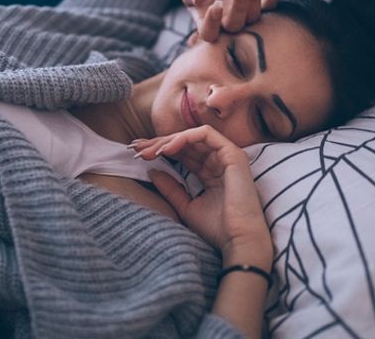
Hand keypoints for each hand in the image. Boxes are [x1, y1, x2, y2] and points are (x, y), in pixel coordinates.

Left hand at [130, 125, 271, 261]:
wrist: (237, 240)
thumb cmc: (216, 228)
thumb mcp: (185, 206)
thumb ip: (171, 188)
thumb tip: (152, 171)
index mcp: (210, 173)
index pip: (182, 154)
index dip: (160, 151)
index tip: (138, 155)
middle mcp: (218, 161)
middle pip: (185, 143)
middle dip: (159, 143)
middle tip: (137, 149)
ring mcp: (227, 155)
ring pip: (192, 136)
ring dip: (168, 140)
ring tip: (149, 150)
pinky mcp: (232, 153)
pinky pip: (205, 134)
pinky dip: (184, 138)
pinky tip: (167, 148)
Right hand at [180, 0, 280, 41]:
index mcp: (207, 27)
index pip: (209, 32)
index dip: (214, 21)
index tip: (216, 4)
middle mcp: (228, 29)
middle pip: (236, 25)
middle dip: (240, 5)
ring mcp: (246, 20)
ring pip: (254, 15)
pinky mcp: (259, 9)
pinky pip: (270, 5)